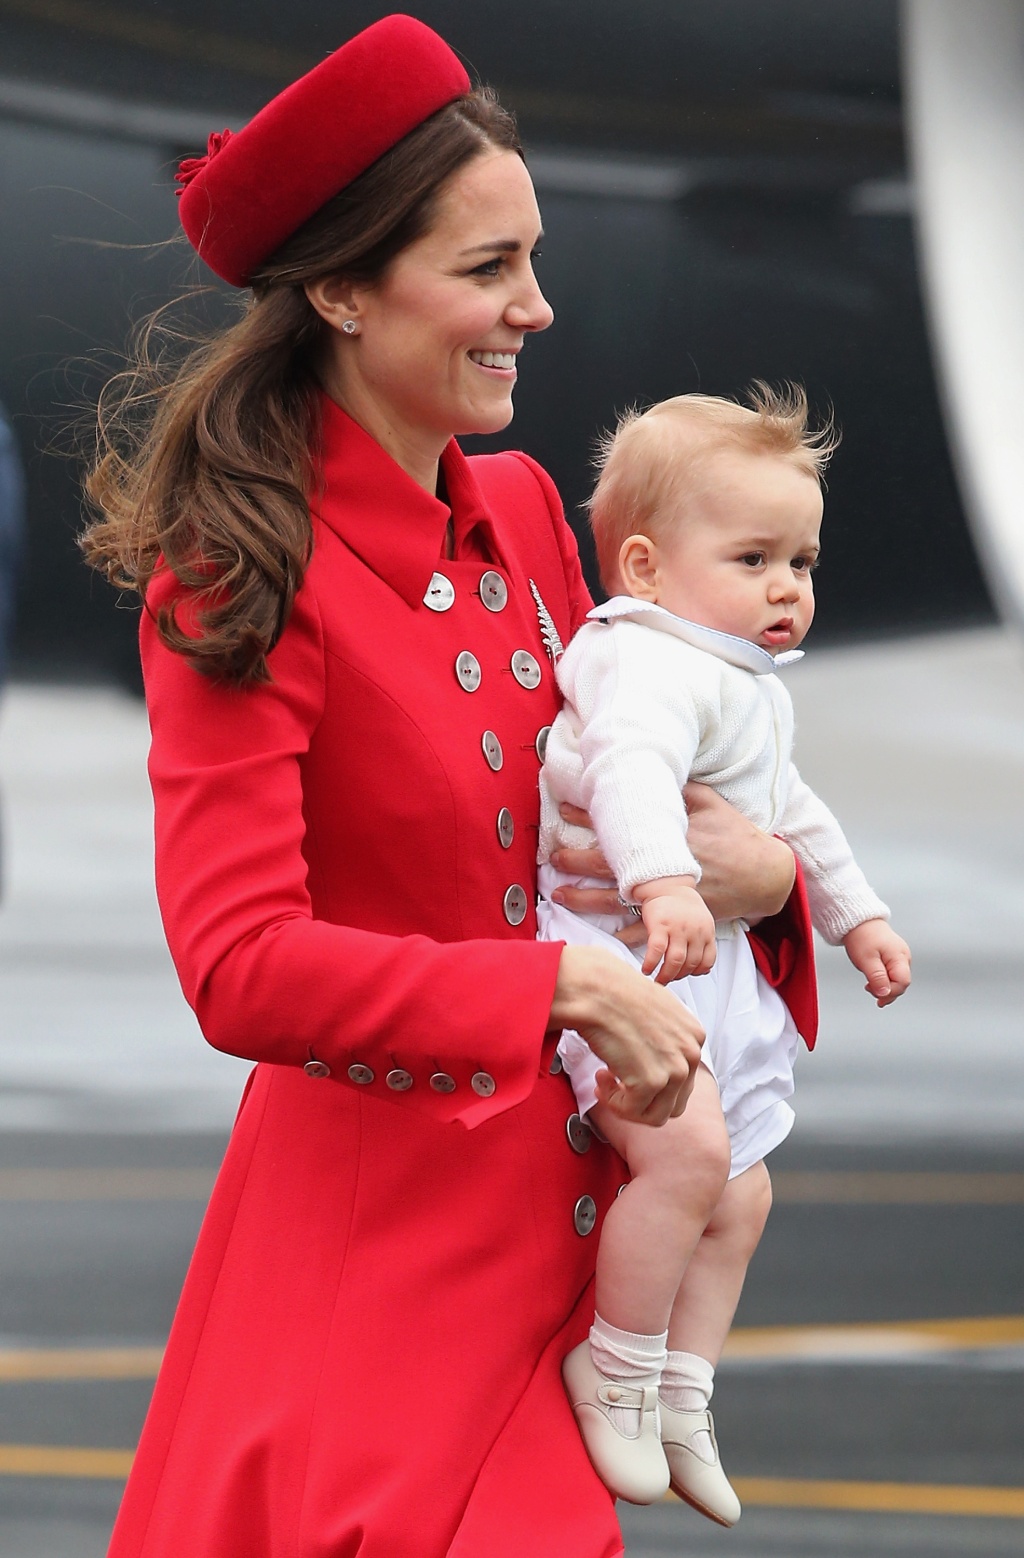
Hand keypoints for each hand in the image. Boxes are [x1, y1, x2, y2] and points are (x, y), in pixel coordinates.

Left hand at [549, 793, 795, 934]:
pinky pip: (646, 931)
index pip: (621, 824)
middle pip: (612, 864)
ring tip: (559, 894)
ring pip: (619, 900)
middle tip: (553, 856)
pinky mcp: (681, 918)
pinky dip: (622, 936)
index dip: (591, 816)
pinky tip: (599, 936)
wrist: (767, 875)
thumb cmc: (738, 834)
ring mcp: (671, 896)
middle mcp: (665, 867)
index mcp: (670, 836)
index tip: (564, 809)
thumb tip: (655, 771)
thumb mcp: (710, 802)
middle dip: (578, 860)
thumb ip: (680, 789)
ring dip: (585, 898)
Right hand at [549, 945, 704, 1124]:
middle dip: (643, 1099)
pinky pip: (632, 1111)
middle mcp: (692, 1053)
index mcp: (694, 1036)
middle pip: (674, 1103)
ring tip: (606, 1081)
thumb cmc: (615, 993)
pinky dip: (612, 1102)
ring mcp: (675, 1069)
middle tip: (616, 1085)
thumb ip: (665, 1037)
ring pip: (656, 1115)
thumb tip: (653, 1057)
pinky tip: (601, 1078)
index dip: (654, 1084)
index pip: (684, 1081)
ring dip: (627, 1104)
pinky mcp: (652, 1081)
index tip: (629, 1075)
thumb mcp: (655, 1010)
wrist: (595, 988)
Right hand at [632, 877, 716, 981]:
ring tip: (659, 980)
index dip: (697, 972)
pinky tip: (646, 969)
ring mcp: (677, 928)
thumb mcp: (702, 922)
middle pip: (690, 964)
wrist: (666, 883)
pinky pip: (656, 950)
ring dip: (666, 975)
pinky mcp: (659, 925)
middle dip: (679, 976)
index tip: (687, 976)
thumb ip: (703, 943)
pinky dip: (651, 963)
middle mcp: (694, 931)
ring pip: (675, 961)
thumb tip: (704, 970)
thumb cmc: (682, 906)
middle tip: (669, 979)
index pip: (707, 961)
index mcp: (707, 931)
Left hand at [843, 919, 911, 1006]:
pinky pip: (892, 972)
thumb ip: (877, 978)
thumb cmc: (861, 936)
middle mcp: (903, 956)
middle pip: (901, 983)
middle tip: (869, 989)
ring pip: (896, 979)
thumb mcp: (866, 960)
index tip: (875, 996)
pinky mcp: (893, 955)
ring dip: (884, 986)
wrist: (857, 921)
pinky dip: (884, 979)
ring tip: (869, 984)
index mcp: (899, 957)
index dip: (890, 992)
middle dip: (887, 991)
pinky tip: (873, 979)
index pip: (903, 983)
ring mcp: (899, 956)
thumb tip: (885, 994)